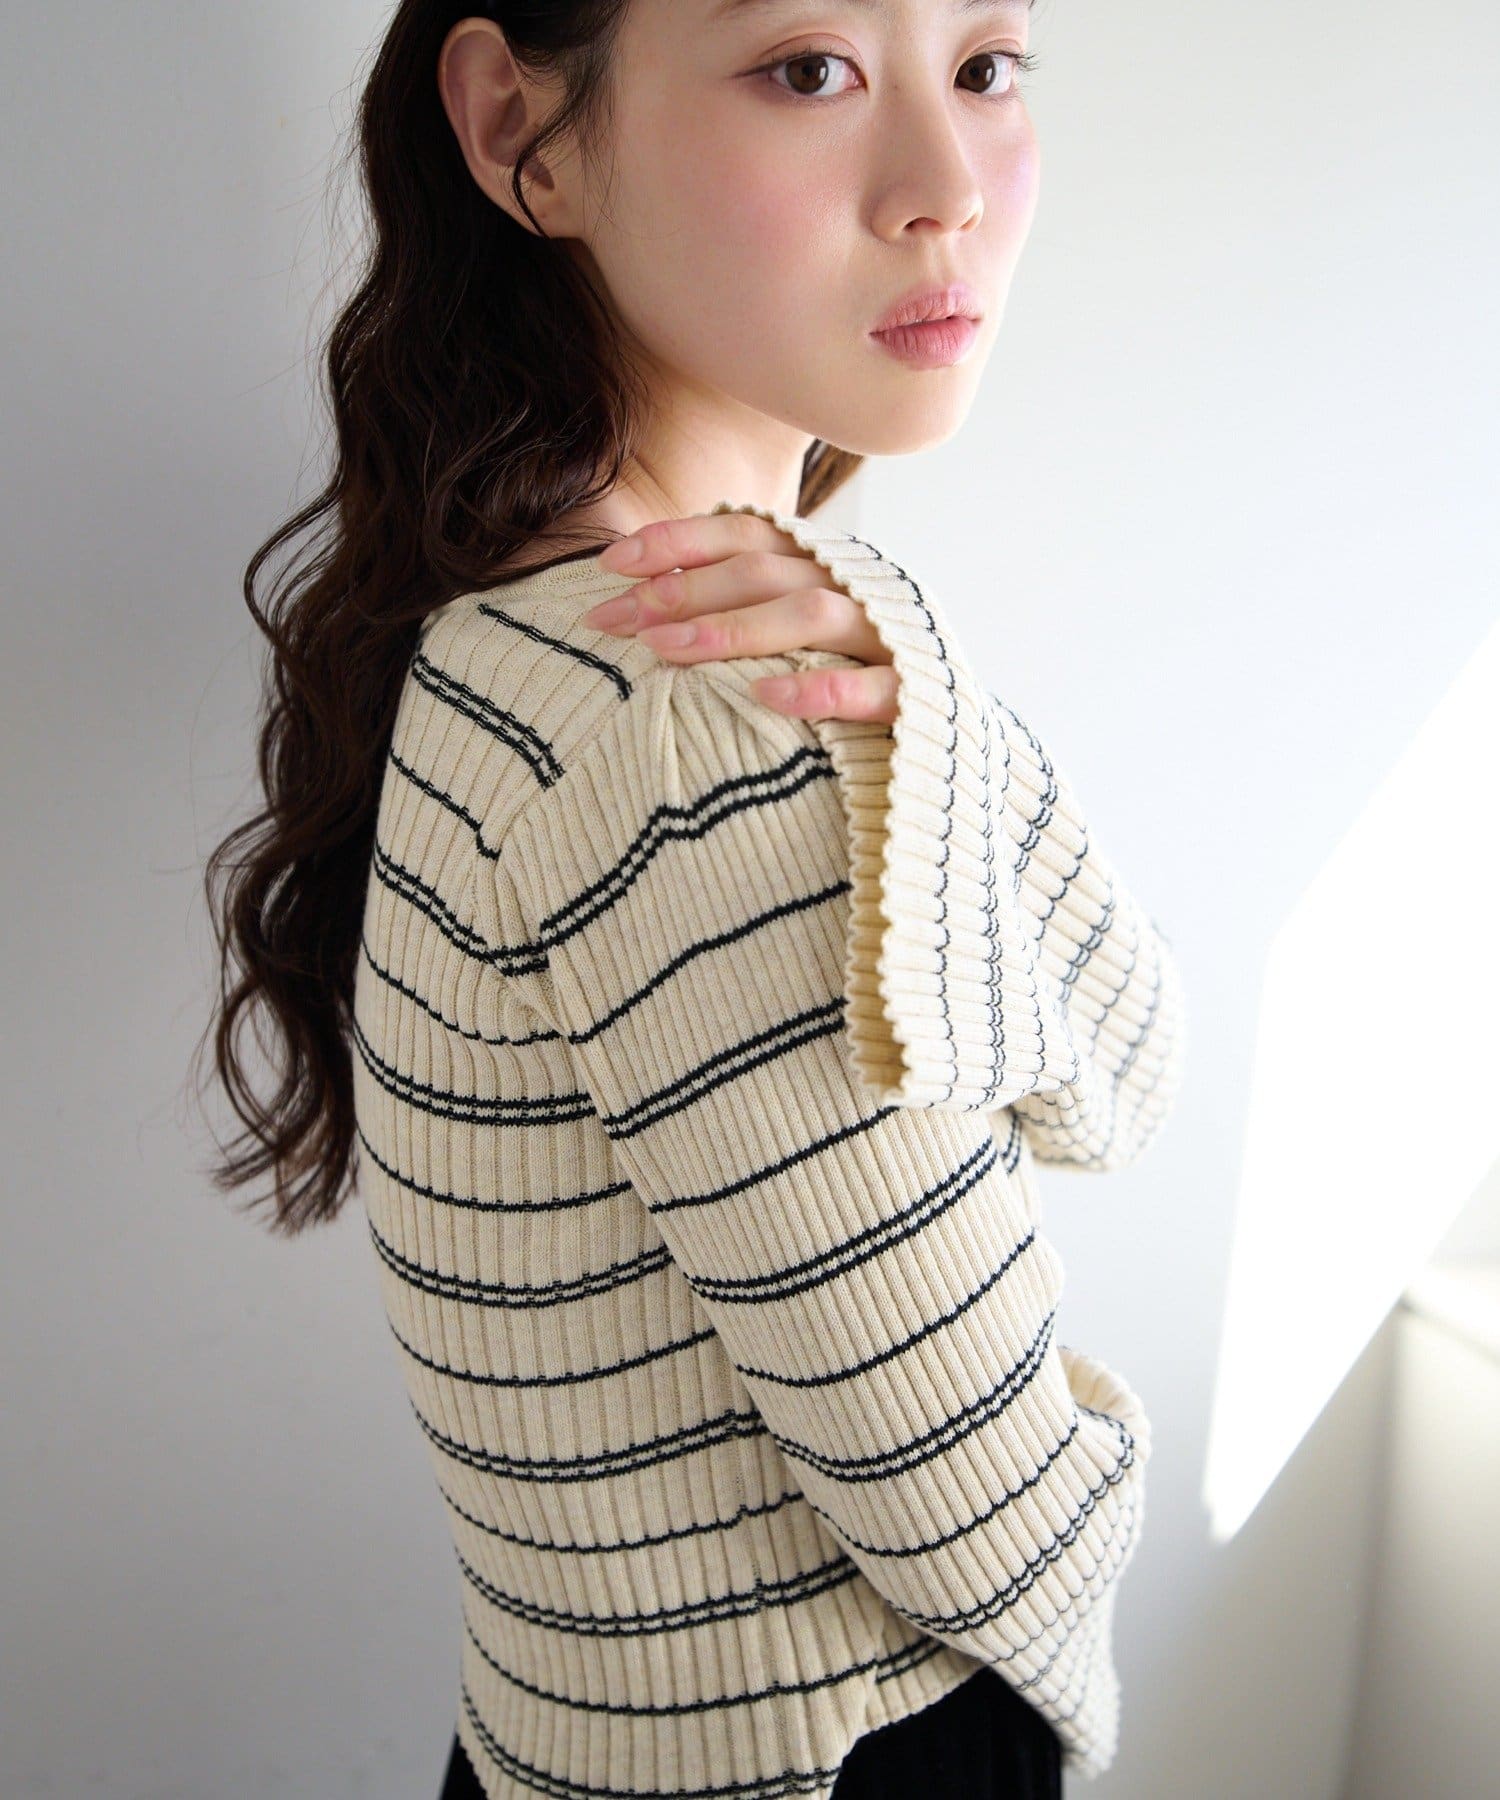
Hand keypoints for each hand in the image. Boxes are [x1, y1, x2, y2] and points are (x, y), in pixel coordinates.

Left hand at [579, 510, 897, 723]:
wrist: (954, 731)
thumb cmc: (854, 672)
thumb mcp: (798, 624)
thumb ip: (744, 601)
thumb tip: (642, 597)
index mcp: (821, 561)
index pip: (743, 533)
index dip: (677, 541)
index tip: (610, 564)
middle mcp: (853, 585)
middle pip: (763, 572)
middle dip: (684, 590)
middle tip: (618, 619)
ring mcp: (887, 636)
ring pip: (809, 616)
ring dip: (733, 629)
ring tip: (666, 651)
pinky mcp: (916, 693)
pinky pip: (869, 689)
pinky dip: (818, 690)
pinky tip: (766, 697)